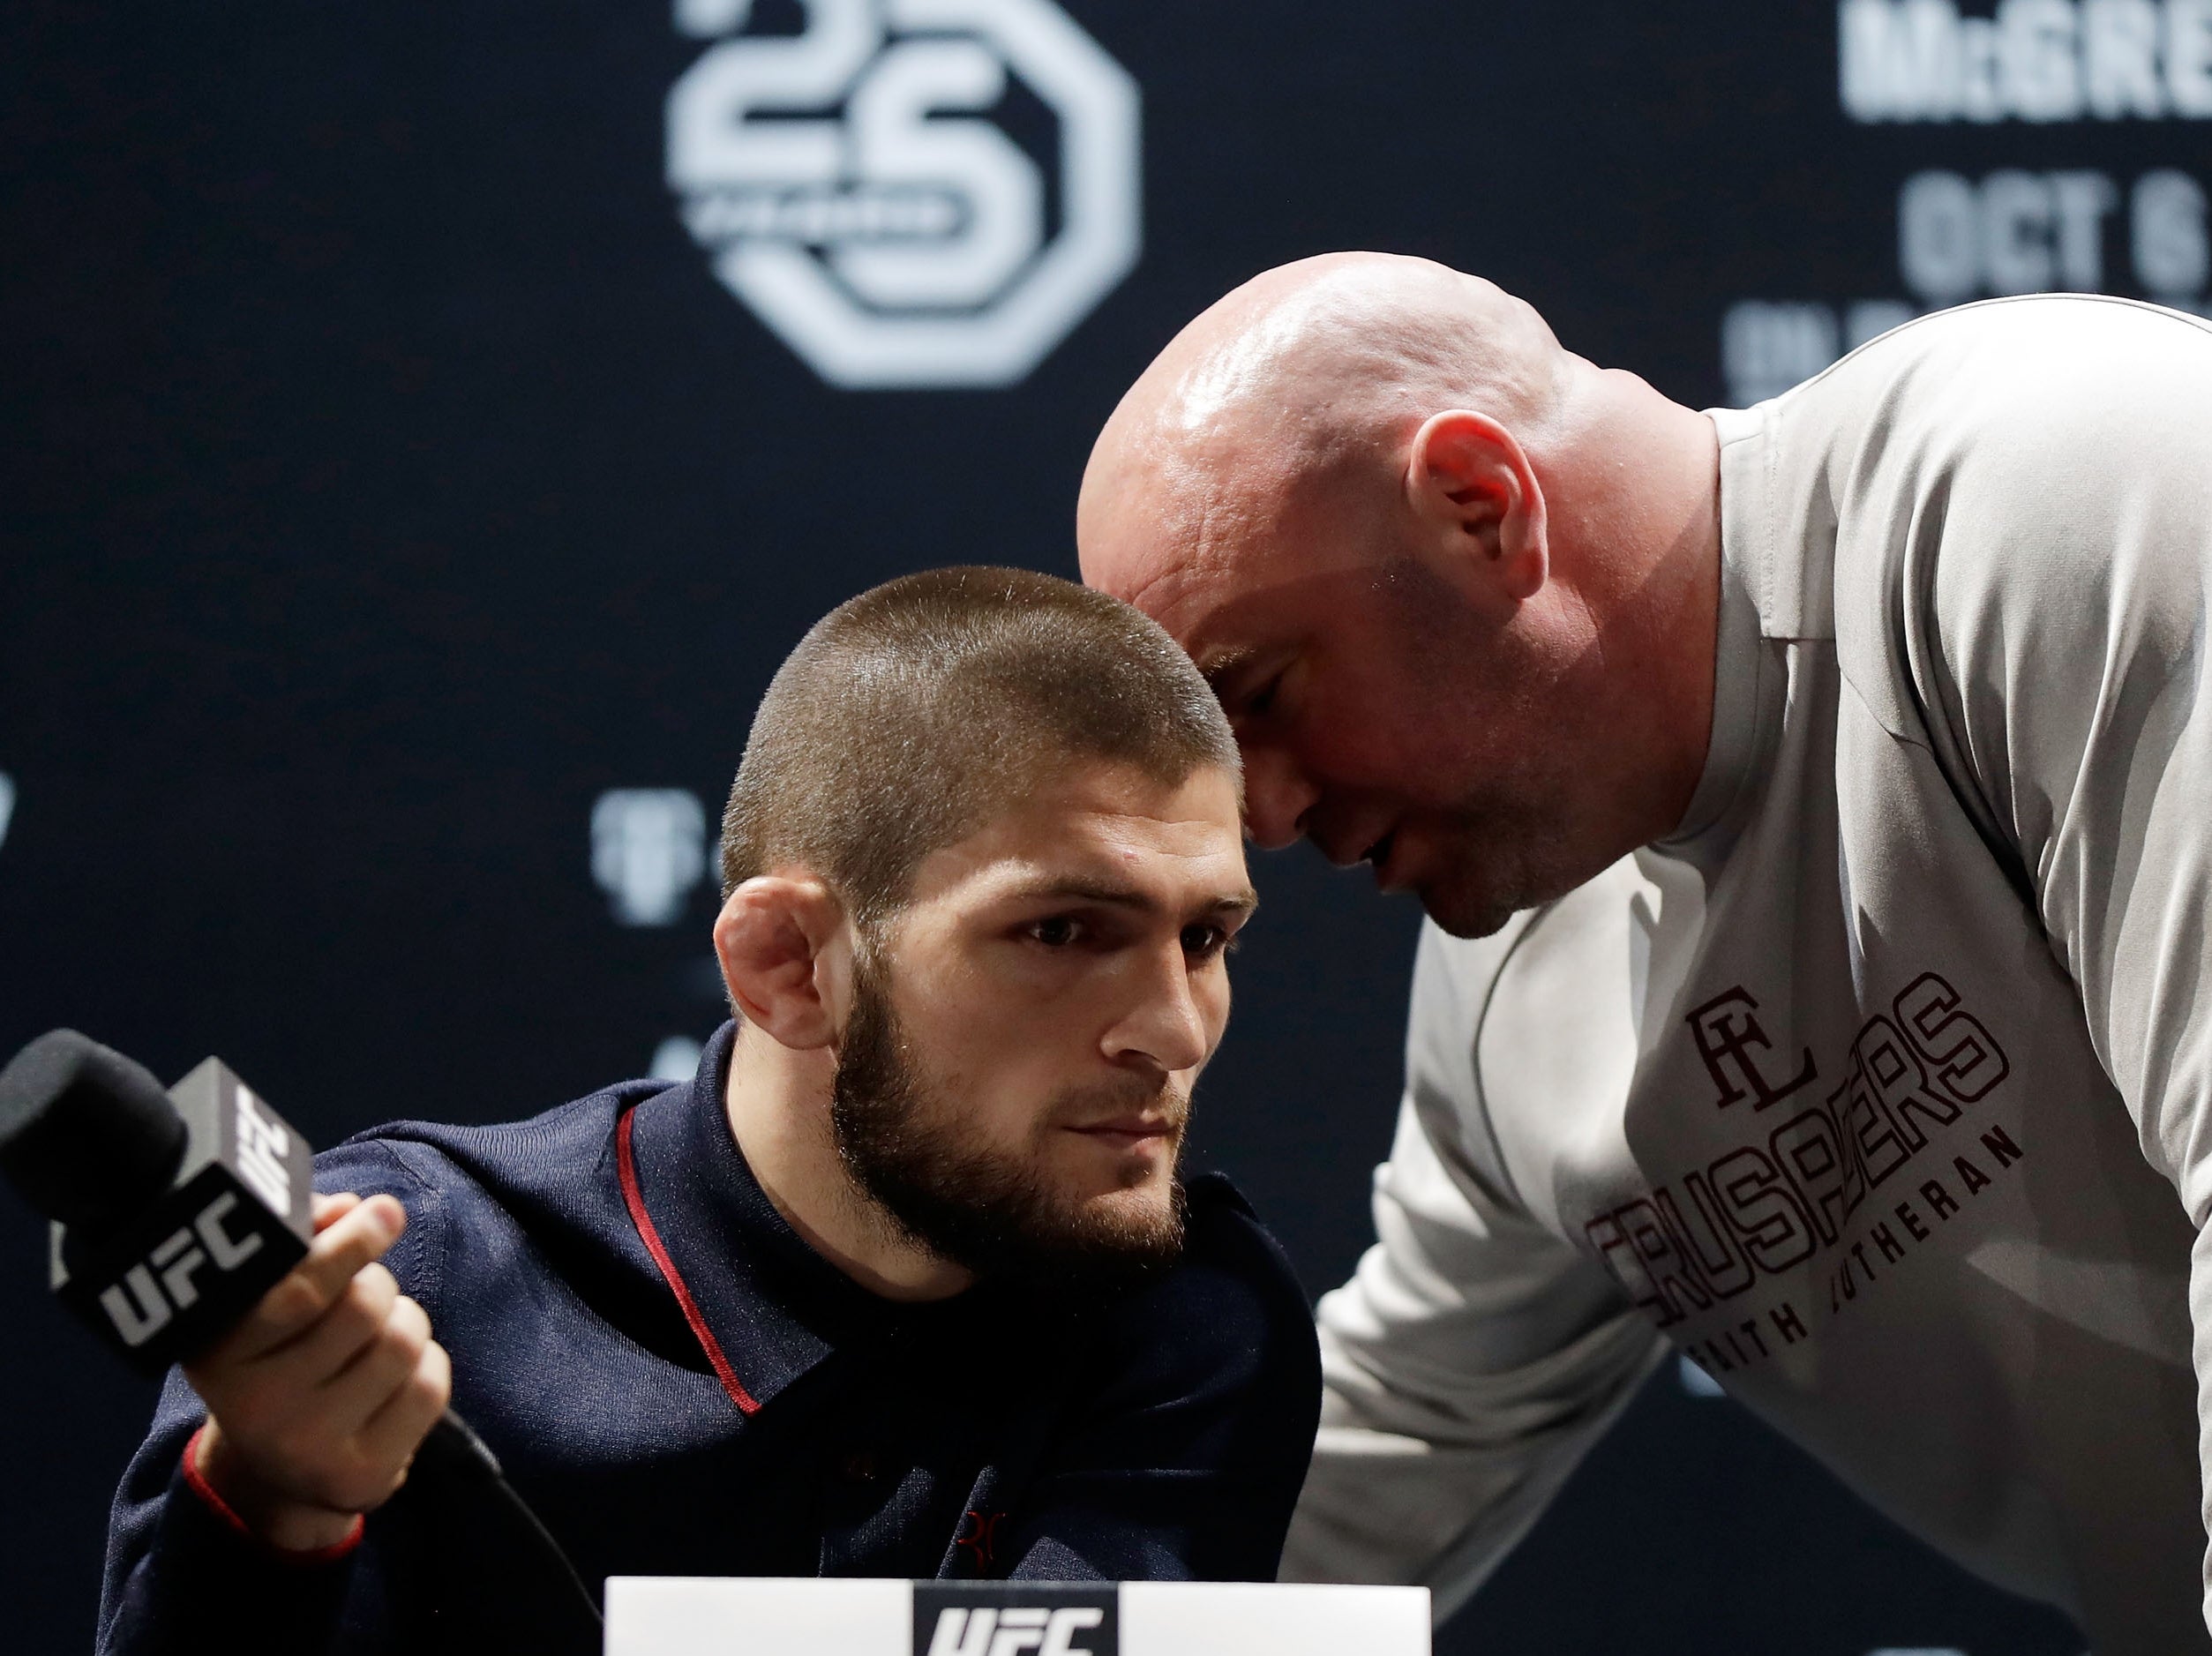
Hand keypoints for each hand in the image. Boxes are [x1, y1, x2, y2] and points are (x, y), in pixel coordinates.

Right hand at [183, 1191, 451, 1551]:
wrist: (276, 1468)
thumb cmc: (282, 1350)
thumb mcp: (268, 1294)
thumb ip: (303, 1238)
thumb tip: (352, 1210)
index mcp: (219, 1351)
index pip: (302, 1291)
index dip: (352, 1243)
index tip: (384, 1211)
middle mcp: (255, 1407)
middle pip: (365, 1309)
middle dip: (379, 1284)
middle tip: (368, 1293)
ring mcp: (308, 1449)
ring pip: (403, 1343)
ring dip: (406, 1322)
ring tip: (378, 1336)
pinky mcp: (359, 1477)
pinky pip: (430, 1389)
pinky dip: (428, 1366)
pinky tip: (394, 1379)